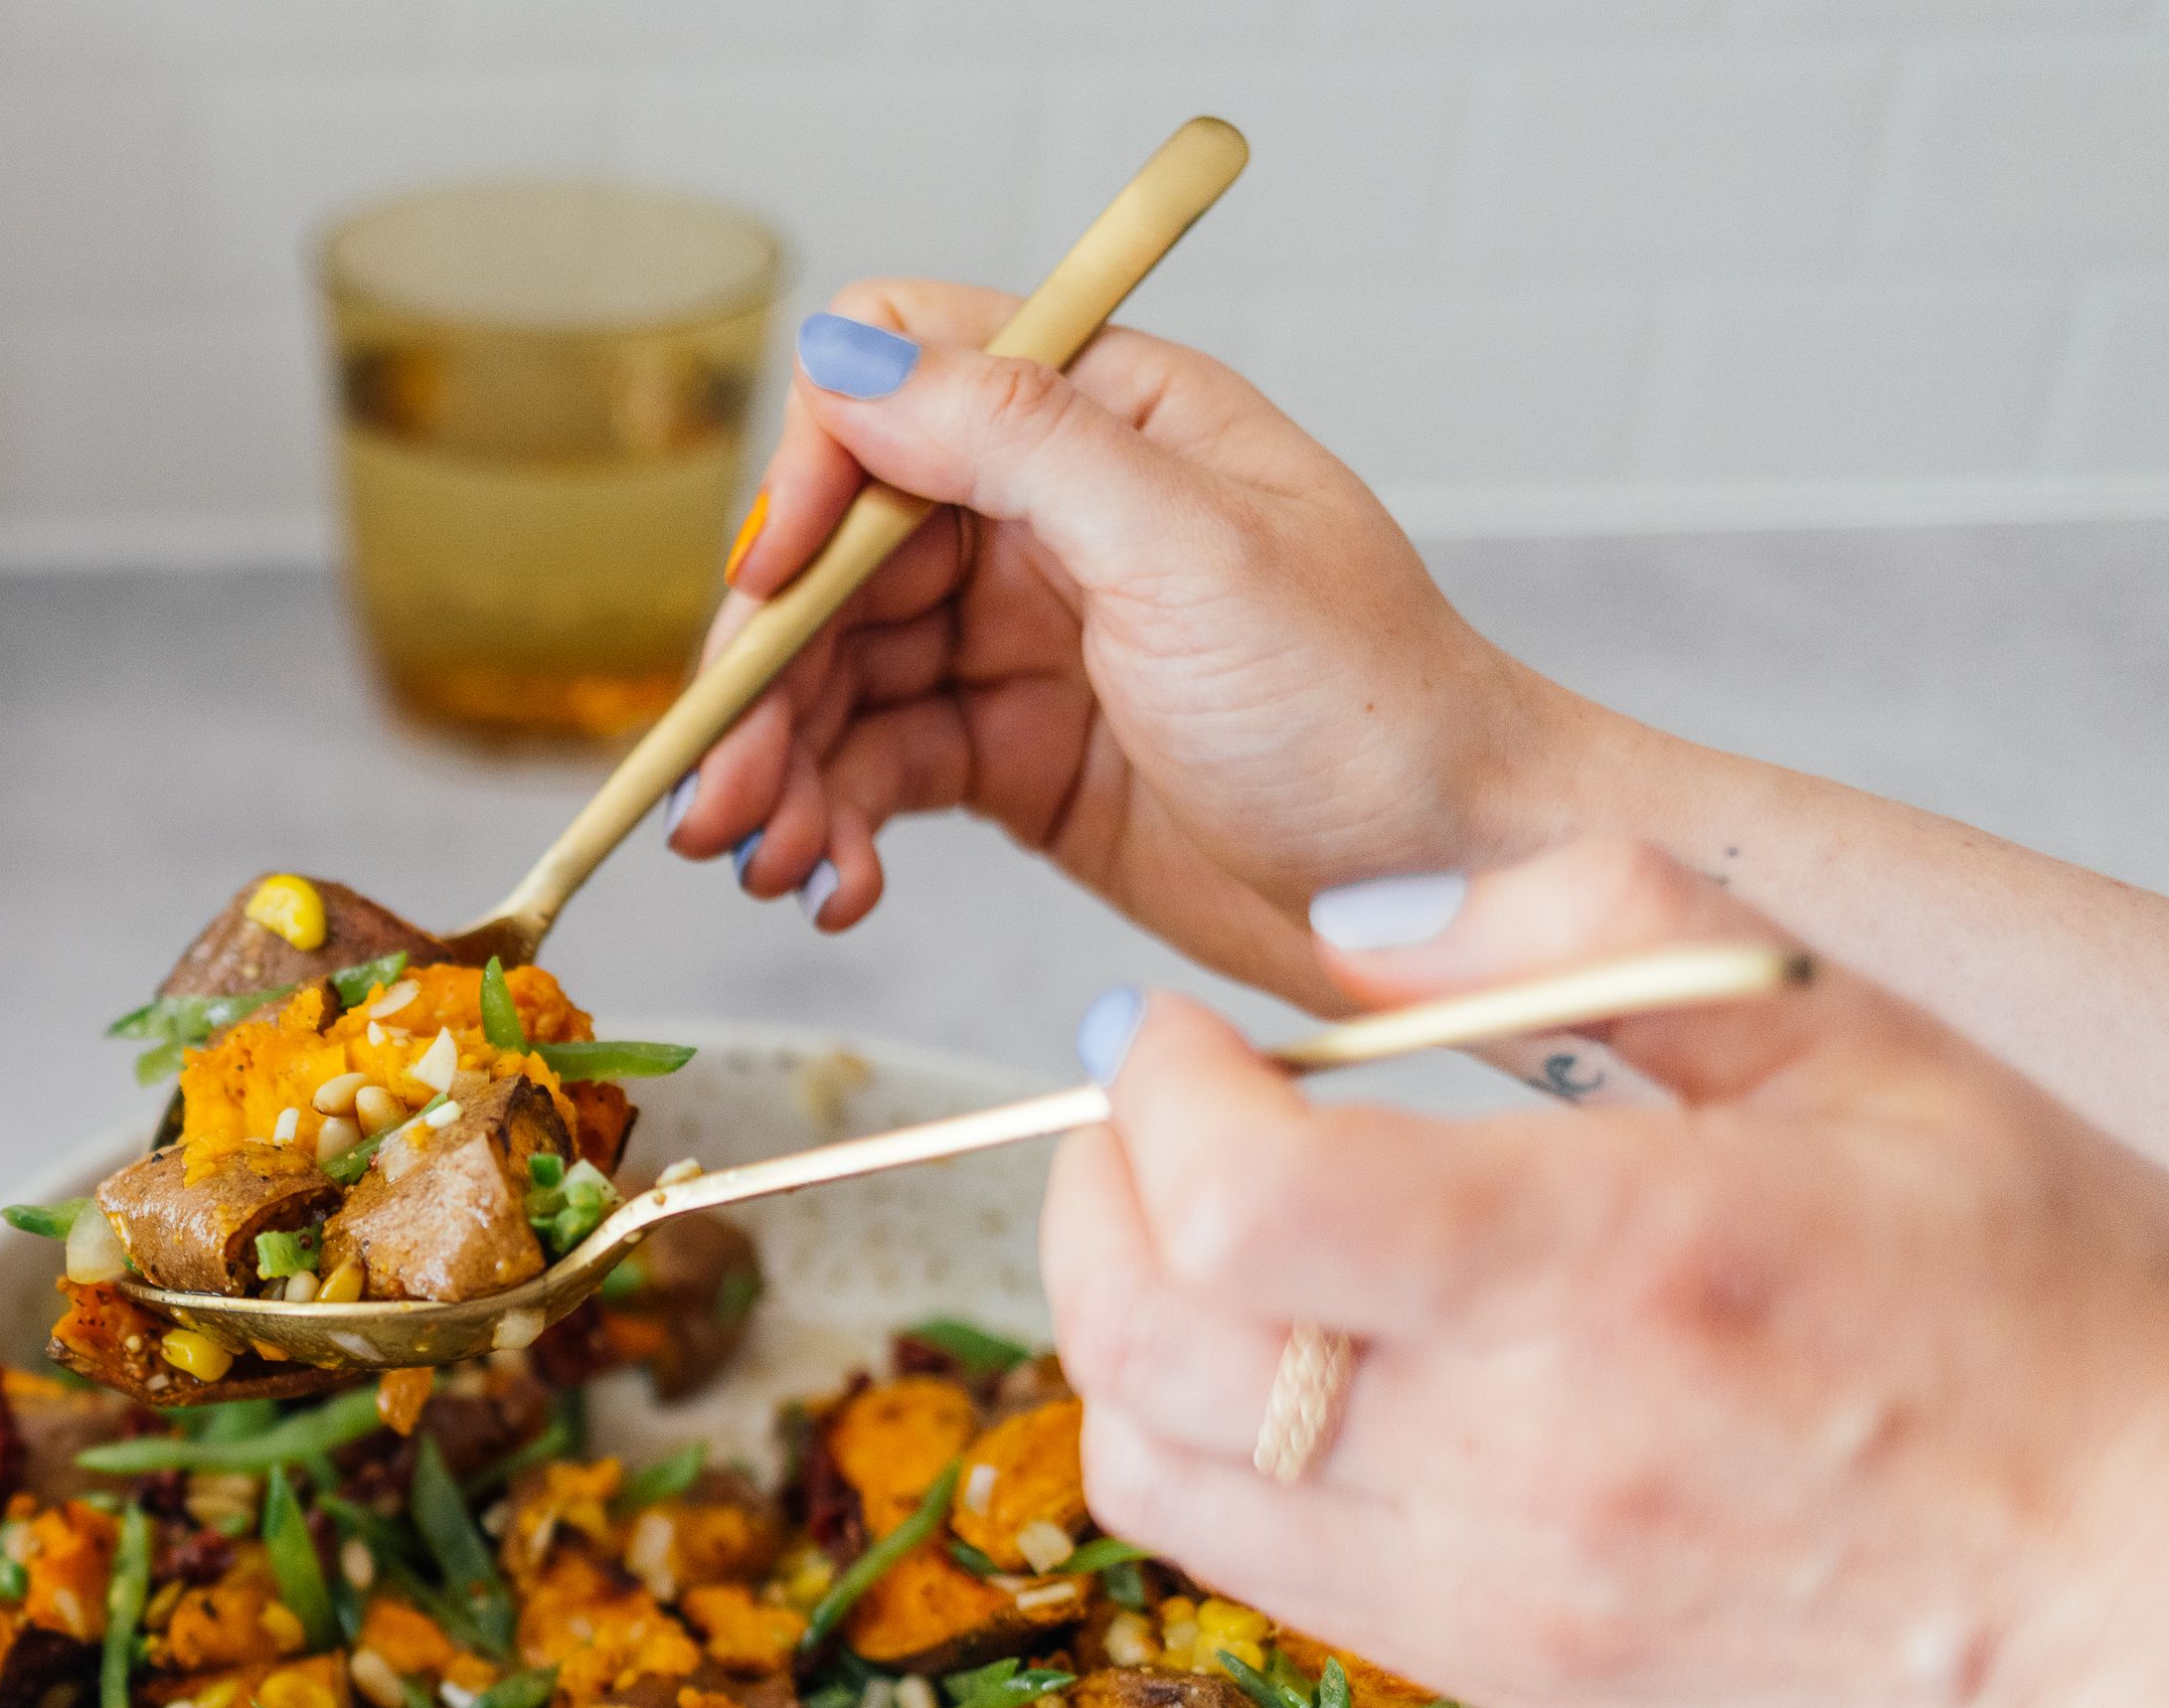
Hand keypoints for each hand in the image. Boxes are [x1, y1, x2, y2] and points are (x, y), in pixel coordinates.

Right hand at [677, 279, 1576, 1005]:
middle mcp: (1050, 517)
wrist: (1451, 891)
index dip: (809, 490)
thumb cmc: (1371, 711)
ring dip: (782, 772)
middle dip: (762, 679)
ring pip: (838, 680)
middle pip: (834, 562)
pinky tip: (839, 883)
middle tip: (718, 793)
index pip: (892, 390)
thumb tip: (847, 355)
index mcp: (1103, 420)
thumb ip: (1014, 441)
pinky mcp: (1015, 756)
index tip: (775, 599)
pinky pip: (878, 773)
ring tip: (772, 864)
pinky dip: (836, 828)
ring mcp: (1026, 640)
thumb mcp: (1189, 551)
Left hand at [1039, 843, 2168, 1707]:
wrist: (2140, 1590)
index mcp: (1619, 1265)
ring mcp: (1489, 1585)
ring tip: (1189, 1231)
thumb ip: (1593, 925)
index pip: (1250, 1200)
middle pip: (1146, 1336)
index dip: (1156, 1094)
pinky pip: (1235, 1563)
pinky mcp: (1486, 1669)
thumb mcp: (1863, 1038)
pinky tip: (1267, 1358)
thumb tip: (1352, 926)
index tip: (1168, 1031)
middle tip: (1141, 1115)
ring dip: (1115, 1324)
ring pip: (1146, 1467)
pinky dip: (1188, 1443)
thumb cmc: (2038, 1308)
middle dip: (1090, 1191)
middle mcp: (1522, 1450)